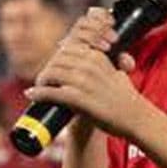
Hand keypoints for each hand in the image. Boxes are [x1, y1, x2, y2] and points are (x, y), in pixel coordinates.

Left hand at [26, 8, 145, 138]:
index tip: (52, 67)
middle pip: (56, 61)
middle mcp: (88, 66)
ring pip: (51, 74)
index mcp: (97, 57)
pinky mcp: (79, 99)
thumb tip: (106, 58)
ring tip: (38, 87)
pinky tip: (31, 94)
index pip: (67, 49)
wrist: (135, 117)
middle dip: (47, 70)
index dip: (56, 58)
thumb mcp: (119, 72)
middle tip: (42, 80)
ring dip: (41, 81)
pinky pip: (52, 93)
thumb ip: (110, 63)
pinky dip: (39, 93)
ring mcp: (83, 82)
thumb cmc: (127, 98)